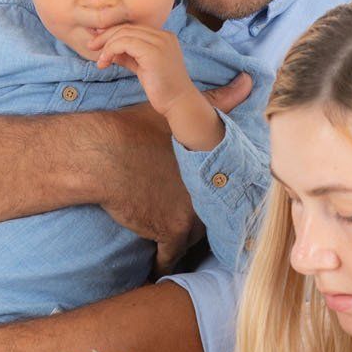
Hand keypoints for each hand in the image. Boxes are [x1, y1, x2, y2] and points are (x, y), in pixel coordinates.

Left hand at [93, 23, 197, 117]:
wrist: (178, 103)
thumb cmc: (163, 89)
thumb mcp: (143, 69)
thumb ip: (129, 57)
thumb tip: (110, 52)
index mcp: (163, 37)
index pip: (133, 28)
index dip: (113, 33)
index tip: (99, 43)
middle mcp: (163, 35)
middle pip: (127, 28)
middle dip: (106, 36)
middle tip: (91, 47)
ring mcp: (159, 42)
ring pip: (124, 34)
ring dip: (107, 46)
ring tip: (100, 61)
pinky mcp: (152, 52)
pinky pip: (124, 43)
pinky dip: (110, 51)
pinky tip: (105, 63)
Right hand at [100, 69, 252, 270]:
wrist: (104, 155)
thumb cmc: (136, 130)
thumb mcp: (180, 115)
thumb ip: (219, 101)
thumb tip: (247, 82)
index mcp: (212, 170)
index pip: (218, 195)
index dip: (210, 201)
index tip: (208, 209)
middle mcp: (208, 195)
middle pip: (207, 218)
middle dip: (196, 223)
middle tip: (185, 227)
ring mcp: (191, 218)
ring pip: (190, 240)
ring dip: (179, 244)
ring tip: (169, 245)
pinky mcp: (169, 234)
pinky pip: (167, 259)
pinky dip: (160, 264)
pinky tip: (155, 269)